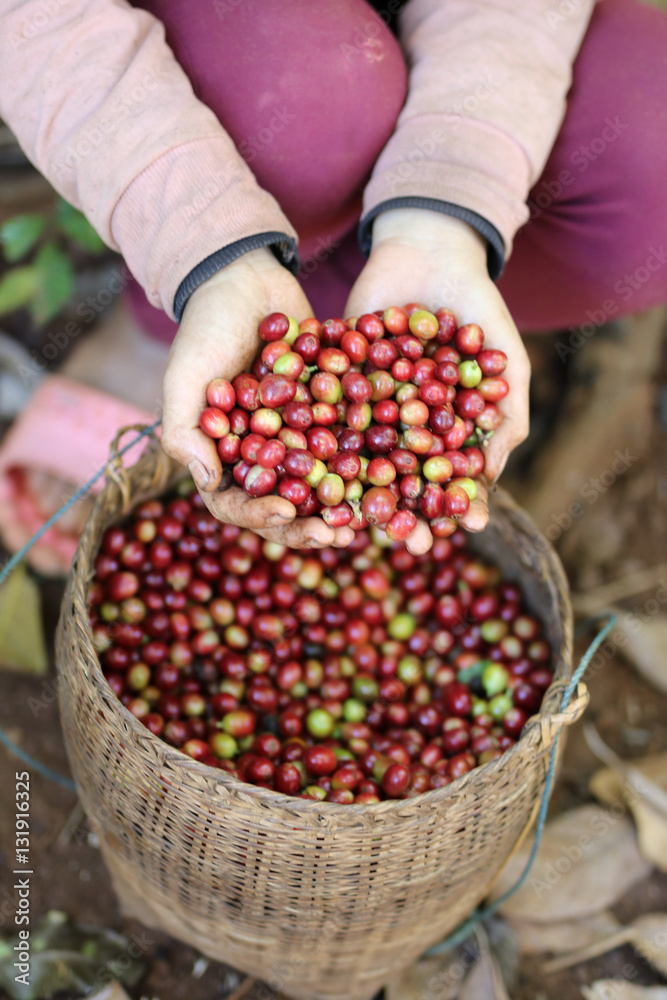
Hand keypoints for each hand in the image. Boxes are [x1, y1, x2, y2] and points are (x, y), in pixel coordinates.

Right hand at [161, 248, 353, 548]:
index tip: (285, 511)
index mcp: (221, 458)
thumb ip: (184, 431)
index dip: (258, 515)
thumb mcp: (186, 375)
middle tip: (336, 534)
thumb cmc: (205, 327)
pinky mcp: (327, 417)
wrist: (246, 279)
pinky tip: (392, 476)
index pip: (234, 504)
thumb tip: (205, 483)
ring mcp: (295, 440)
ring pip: (319, 489)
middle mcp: (260, 458)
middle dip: (307, 525)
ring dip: (340, 509)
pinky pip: (346, 449)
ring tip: (365, 521)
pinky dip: (366, 466)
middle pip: (282, 507)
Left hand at [345, 209, 529, 550]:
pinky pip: (321, 416)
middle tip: (409, 544)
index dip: (454, 504)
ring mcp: (363, 407)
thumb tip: (492, 480)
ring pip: (357, 457)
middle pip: (400, 479)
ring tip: (359, 523)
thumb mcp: (504, 361)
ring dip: (357, 493)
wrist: (428, 248)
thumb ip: (506, 419)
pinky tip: (312, 470)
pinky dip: (315, 441)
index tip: (462, 529)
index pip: (448, 478)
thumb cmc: (477, 307)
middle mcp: (400, 426)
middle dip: (406, 511)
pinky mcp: (328, 383)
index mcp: (440, 430)